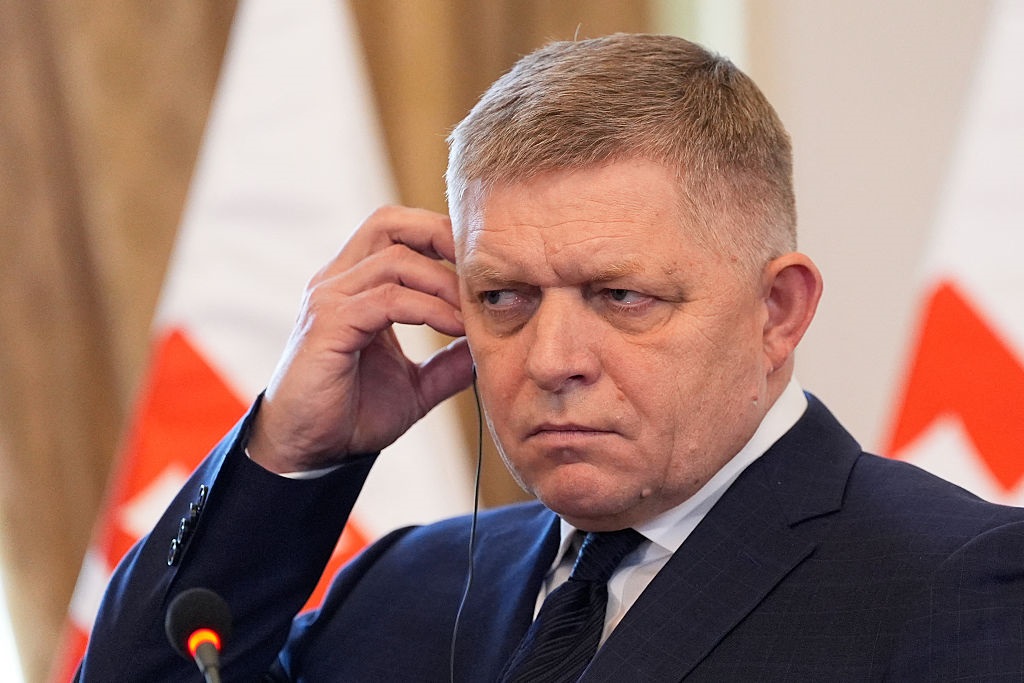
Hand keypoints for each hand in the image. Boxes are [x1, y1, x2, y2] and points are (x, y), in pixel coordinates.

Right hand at [247, 206, 473, 472]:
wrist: (306, 453)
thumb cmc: (351, 415)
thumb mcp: (415, 386)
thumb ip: (448, 364)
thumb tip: (489, 348)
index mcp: (355, 286)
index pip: (398, 231)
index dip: (441, 236)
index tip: (485, 266)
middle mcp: (337, 282)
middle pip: (390, 222)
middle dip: (442, 235)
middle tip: (484, 268)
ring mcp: (329, 299)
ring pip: (396, 260)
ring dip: (445, 282)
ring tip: (475, 310)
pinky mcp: (328, 325)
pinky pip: (387, 300)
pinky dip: (429, 309)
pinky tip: (456, 329)